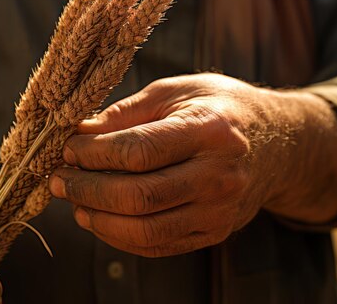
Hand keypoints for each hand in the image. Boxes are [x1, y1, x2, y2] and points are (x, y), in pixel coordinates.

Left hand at [49, 73, 336, 257]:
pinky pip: (157, 245)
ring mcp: (219, 211)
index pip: (138, 151)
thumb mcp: (178, 91)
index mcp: (211, 130)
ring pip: (144, 230)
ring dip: (98, 219)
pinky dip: (119, 237)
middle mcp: (219, 176)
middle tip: (58, 179)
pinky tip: (99, 218)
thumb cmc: (221, 109)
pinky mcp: (213, 233)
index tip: (66, 149)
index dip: (93, 153)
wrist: (277, 144)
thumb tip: (79, 132)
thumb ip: (128, 112)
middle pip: (138, 196)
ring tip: (74, 201)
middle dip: (86, 189)